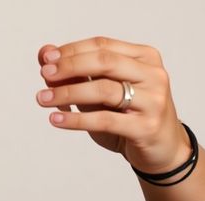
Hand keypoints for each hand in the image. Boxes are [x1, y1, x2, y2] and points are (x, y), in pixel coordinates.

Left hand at [36, 37, 190, 173]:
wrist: (162, 149)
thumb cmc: (128, 117)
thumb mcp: (101, 93)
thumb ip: (75, 74)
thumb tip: (44, 54)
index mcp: (144, 57)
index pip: (102, 46)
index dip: (71, 50)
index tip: (45, 57)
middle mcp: (153, 75)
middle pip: (104, 62)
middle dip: (70, 66)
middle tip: (44, 73)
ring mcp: (153, 100)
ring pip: (104, 90)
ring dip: (68, 92)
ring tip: (43, 98)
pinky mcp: (146, 127)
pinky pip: (105, 120)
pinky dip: (76, 119)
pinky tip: (56, 118)